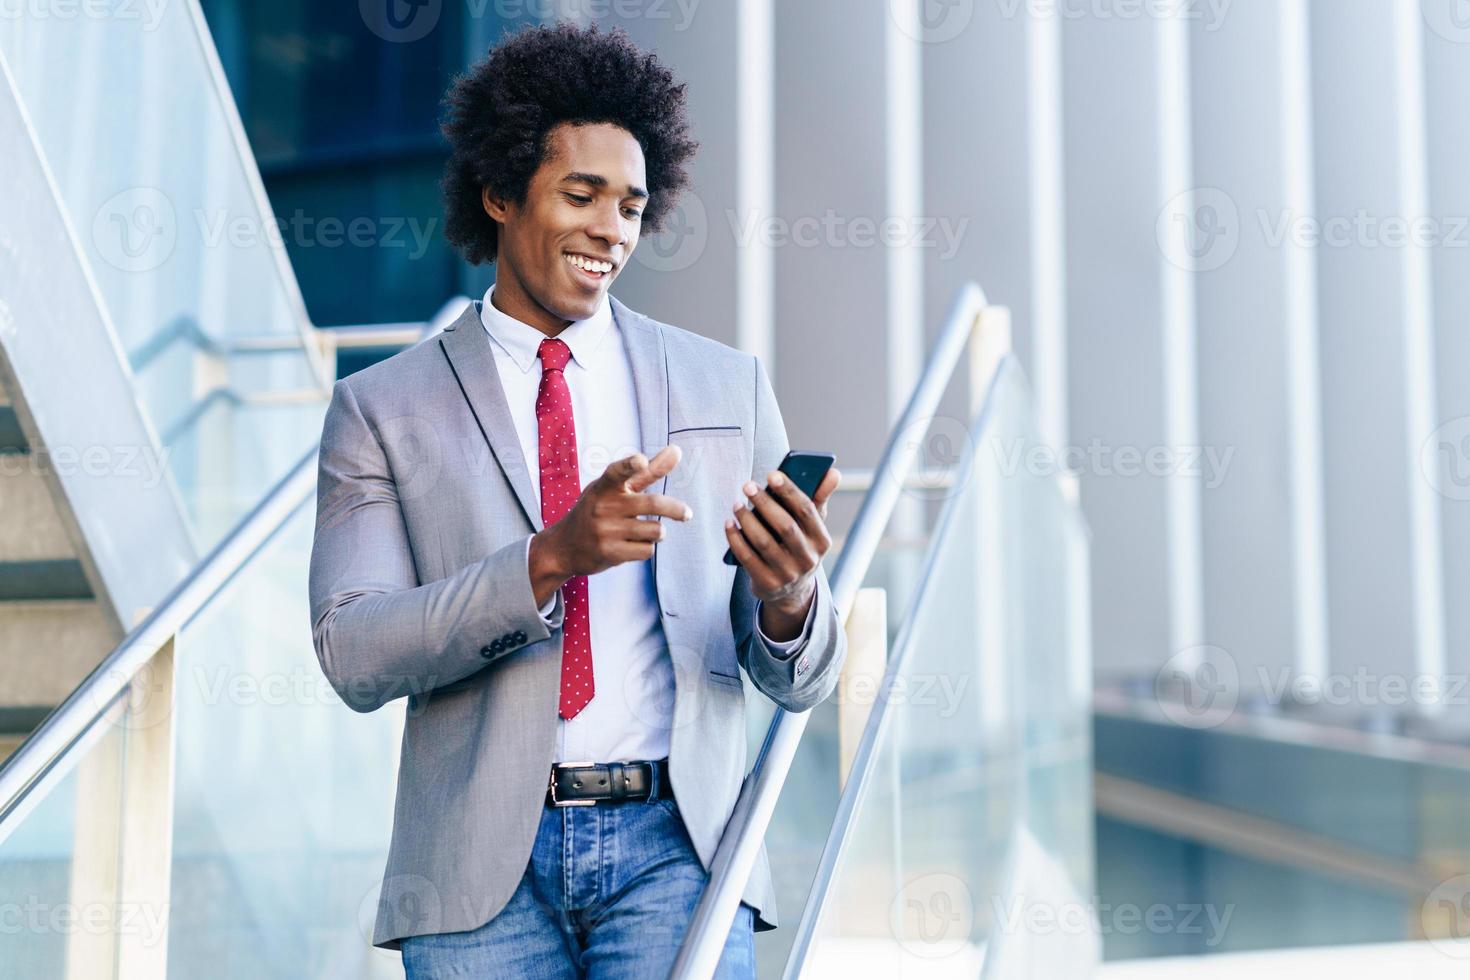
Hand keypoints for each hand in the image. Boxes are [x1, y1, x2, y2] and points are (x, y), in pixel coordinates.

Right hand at [529, 446, 690, 605]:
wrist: (564, 547)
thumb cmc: (598, 510)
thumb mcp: (615, 489)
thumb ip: (647, 471)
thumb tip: (676, 450)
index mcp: (604, 486)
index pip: (616, 471)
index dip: (629, 465)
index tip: (640, 461)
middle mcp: (603, 506)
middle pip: (653, 504)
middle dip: (676, 510)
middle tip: (687, 514)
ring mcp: (605, 531)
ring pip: (655, 530)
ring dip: (658, 532)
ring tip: (645, 531)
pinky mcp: (609, 553)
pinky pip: (647, 550)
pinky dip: (646, 548)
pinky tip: (631, 545)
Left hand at [724, 465, 840, 637]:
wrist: (792, 591)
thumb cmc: (800, 545)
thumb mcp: (813, 526)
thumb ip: (819, 498)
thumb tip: (833, 472)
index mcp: (822, 540)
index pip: (807, 511)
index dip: (789, 491)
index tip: (772, 474)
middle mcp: (808, 559)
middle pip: (785, 526)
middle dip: (765, 503)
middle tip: (748, 485)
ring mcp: (787, 574)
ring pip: (764, 542)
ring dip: (747, 520)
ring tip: (736, 504)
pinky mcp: (768, 583)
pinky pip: (747, 558)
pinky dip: (736, 539)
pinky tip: (729, 523)